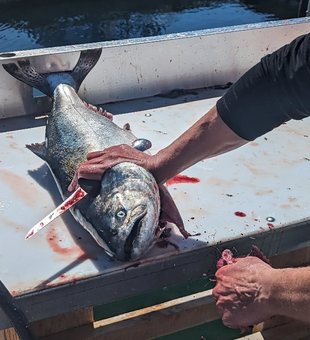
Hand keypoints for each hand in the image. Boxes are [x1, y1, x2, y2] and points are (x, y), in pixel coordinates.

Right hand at [68, 145, 190, 237]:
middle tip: (79, 185)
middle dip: (80, 175)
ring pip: (92, 156)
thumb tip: (95, 188)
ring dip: (91, 165)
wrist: (157, 166)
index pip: (82, 171)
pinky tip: (108, 167)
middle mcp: (108, 157)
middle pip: (85, 164)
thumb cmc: (142, 180)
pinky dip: (102, 159)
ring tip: (94, 175)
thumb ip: (106, 185)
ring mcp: (113, 150)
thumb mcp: (121, 186)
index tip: (73, 189)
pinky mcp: (119, 147)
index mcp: (107, 168)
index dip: (75, 181)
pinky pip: (104, 151)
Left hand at [212, 256, 275, 328]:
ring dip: (232, 309)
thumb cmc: (261, 276)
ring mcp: (222, 304)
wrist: (269, 289)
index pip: (221, 282)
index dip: (230, 286)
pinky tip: (245, 317)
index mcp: (221, 275)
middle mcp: (218, 289)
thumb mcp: (247, 261)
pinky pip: (229, 321)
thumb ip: (237, 264)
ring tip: (246, 309)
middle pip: (221, 295)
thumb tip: (235, 264)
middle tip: (243, 299)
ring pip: (224, 308)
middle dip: (230, 297)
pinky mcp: (228, 317)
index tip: (237, 289)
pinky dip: (236, 320)